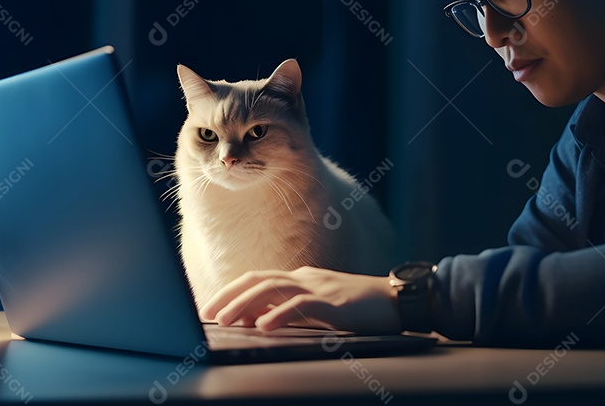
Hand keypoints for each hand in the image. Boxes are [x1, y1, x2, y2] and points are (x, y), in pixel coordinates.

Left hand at [199, 266, 401, 333]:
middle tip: (206, 314)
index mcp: (302, 279)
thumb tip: (258, 320)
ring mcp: (320, 287)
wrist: (398, 301)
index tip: (210, 308)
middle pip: (258, 279)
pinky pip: (301, 305)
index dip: (231, 291)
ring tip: (224, 319)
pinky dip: (279, 314)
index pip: (258, 279)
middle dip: (228, 295)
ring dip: (244, 303)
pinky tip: (263, 326)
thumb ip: (292, 311)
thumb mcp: (321, 309)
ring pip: (273, 288)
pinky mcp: (334, 302)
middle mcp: (306, 278)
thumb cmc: (361, 309)